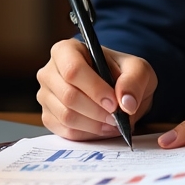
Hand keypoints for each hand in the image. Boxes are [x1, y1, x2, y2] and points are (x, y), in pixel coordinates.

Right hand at [37, 39, 156, 140]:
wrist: (117, 88)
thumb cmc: (122, 73)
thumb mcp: (138, 69)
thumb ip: (134, 81)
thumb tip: (126, 102)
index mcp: (67, 50)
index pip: (73, 70)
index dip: (94, 89)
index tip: (114, 103)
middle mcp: (50, 71)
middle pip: (68, 95)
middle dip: (96, 111)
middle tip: (117, 118)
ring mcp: (46, 95)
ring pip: (66, 116)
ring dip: (94, 125)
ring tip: (113, 124)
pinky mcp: (49, 117)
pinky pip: (65, 131)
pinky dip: (87, 134)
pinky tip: (102, 128)